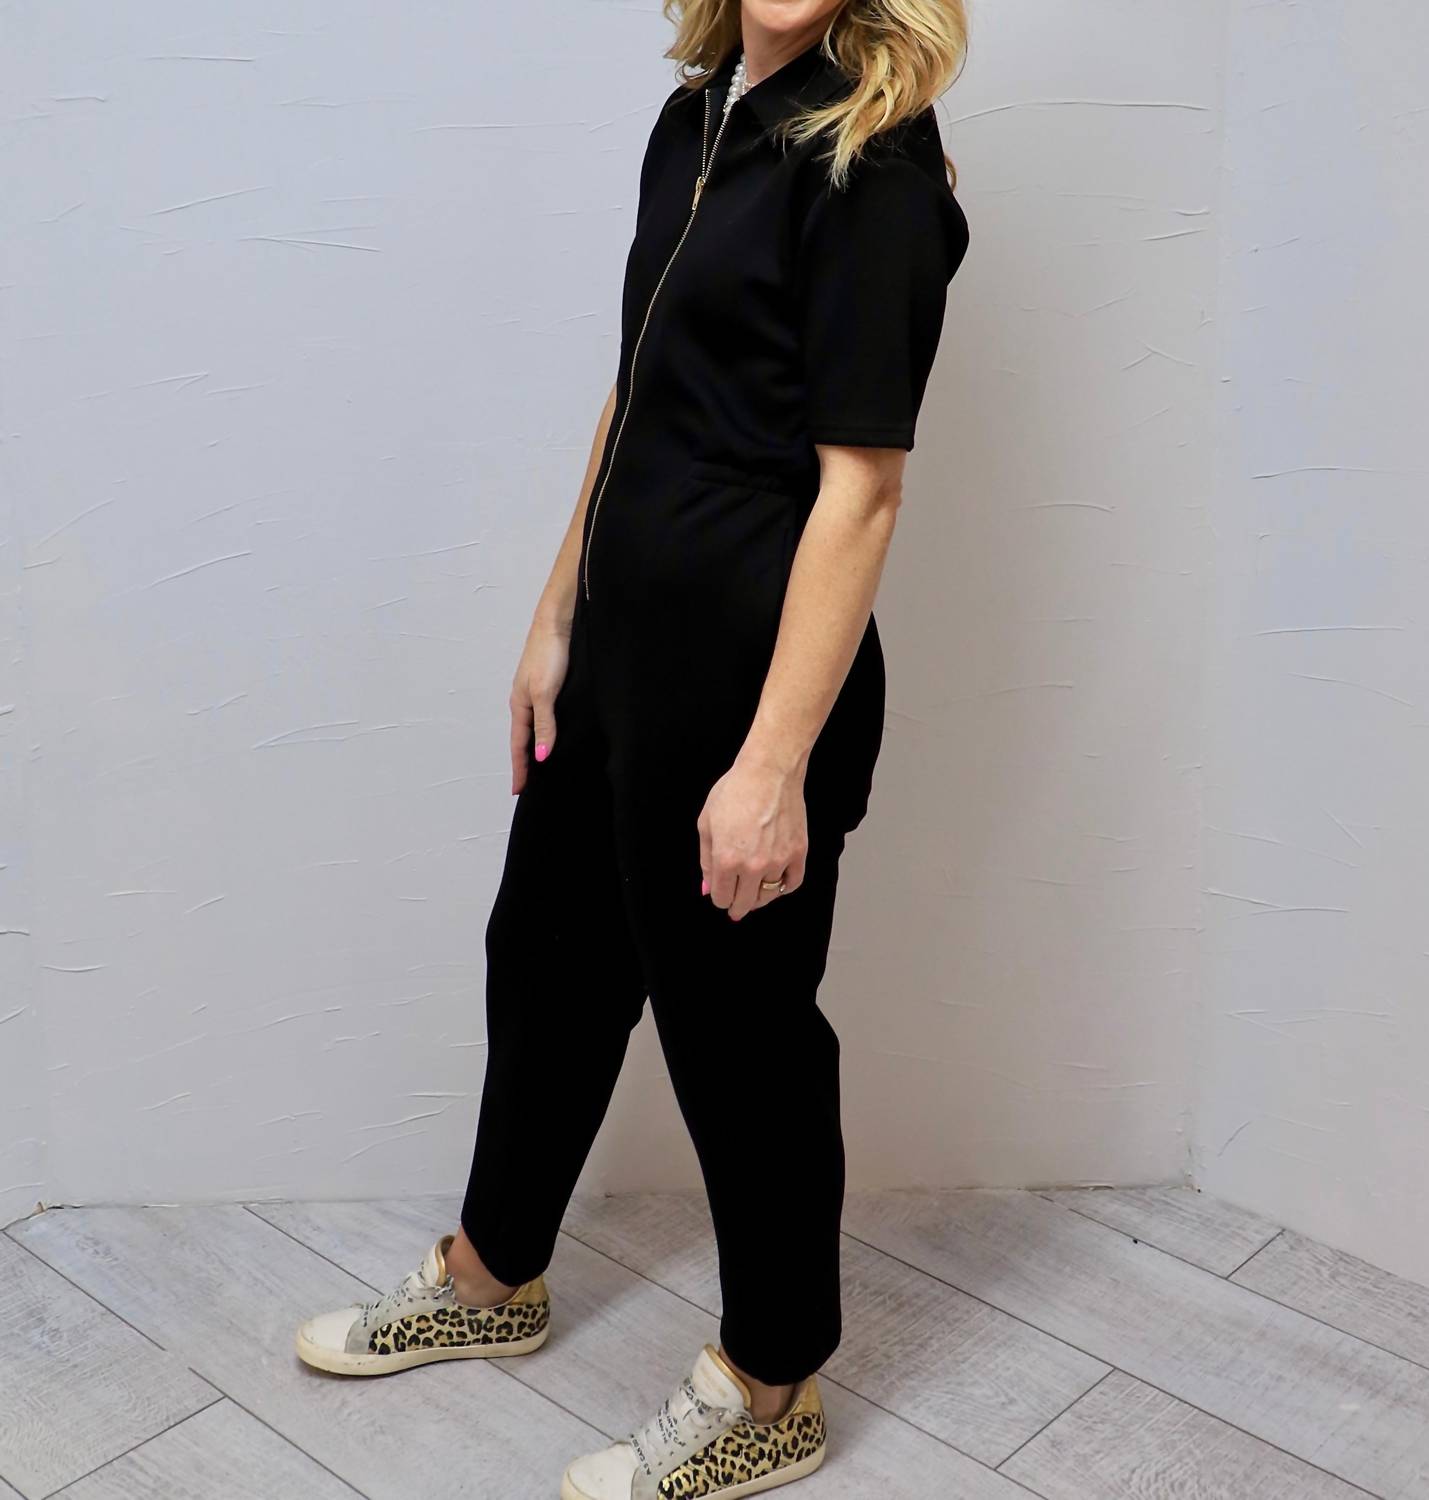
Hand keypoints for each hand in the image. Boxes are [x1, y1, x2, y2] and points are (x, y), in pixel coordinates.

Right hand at [509, 621, 569, 793]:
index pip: (519, 745)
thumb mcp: (546, 693)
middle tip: (527, 785)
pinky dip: (545, 731)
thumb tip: (542, 756)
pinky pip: (545, 717)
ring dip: (534, 747)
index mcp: (520, 705)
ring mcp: (536, 693)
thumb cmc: (549, 654)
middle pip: (523, 739)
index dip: (520, 768)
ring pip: (534, 727)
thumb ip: (545, 725)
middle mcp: (525, 701)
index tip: (519, 790)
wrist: (557, 622)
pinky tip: (553, 735)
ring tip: (539, 766)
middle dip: (524, 762)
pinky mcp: (549, 685)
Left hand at [697, 755, 807, 920]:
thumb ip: (706, 860)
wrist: (769, 772)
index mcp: (727, 860)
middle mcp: (753, 866)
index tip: (720, 894)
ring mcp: (779, 861)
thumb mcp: (706, 823)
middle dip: (736, 906)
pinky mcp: (798, 853)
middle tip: (736, 906)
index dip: (719, 898)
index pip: (722, 898)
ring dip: (759, 897)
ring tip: (754, 892)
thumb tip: (708, 888)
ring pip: (768, 896)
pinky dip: (783, 888)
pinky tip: (776, 882)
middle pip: (745, 903)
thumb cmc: (735, 791)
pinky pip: (792, 884)